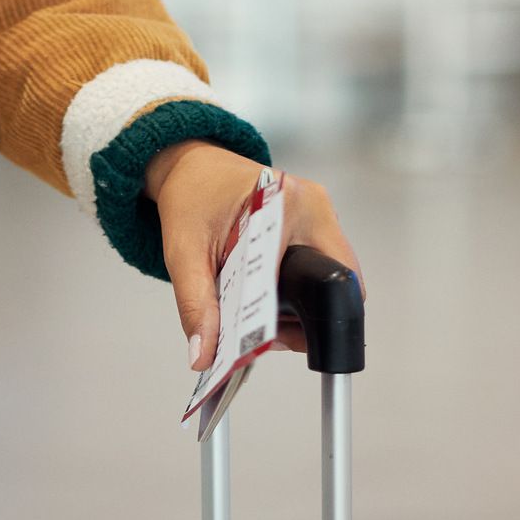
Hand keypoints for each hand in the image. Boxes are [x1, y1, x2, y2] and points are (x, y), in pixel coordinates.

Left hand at [149, 142, 360, 373]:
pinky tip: (266, 294)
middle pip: (335, 279)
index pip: (325, 275)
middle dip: (306, 314)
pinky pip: (320, 264)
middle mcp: (314, 206)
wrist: (190, 165)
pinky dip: (298, 286)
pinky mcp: (313, 221)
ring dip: (302, 302)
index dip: (308, 315)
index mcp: (289, 204)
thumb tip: (204, 354)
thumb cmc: (190, 196)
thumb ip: (196, 305)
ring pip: (329, 275)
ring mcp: (318, 212)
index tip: (274, 339)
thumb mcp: (184, 253)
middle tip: (267, 333)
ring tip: (261, 315)